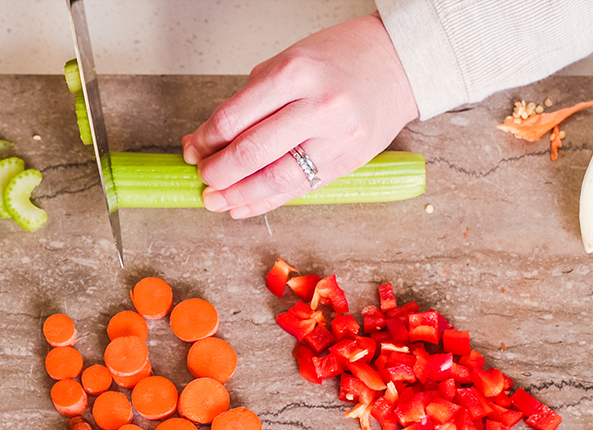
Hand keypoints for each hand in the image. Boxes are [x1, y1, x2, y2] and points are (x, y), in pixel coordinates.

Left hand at [182, 14, 418, 218]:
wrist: (398, 66)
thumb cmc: (340, 60)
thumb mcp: (290, 62)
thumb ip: (251, 100)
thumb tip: (208, 139)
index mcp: (296, 72)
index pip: (235, 117)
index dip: (206, 140)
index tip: (194, 149)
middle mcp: (317, 107)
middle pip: (252, 152)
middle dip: (218, 171)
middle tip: (203, 178)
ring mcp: (334, 139)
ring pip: (274, 179)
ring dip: (237, 195)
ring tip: (216, 201)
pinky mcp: (345, 163)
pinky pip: (296, 190)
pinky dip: (264, 201)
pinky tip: (243, 206)